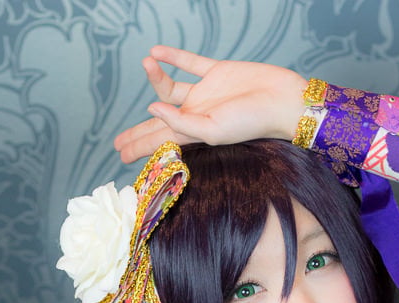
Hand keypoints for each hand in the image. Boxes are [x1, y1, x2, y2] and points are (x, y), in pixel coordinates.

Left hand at [114, 46, 307, 164]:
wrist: (281, 100)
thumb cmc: (251, 122)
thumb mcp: (212, 130)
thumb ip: (180, 123)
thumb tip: (151, 110)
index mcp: (194, 133)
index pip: (160, 141)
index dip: (139, 146)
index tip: (120, 153)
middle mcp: (197, 114)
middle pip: (160, 124)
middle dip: (139, 133)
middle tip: (117, 142)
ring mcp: (206, 92)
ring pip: (171, 89)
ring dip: (156, 78)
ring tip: (146, 64)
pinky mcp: (217, 72)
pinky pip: (190, 63)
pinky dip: (174, 58)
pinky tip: (156, 53)